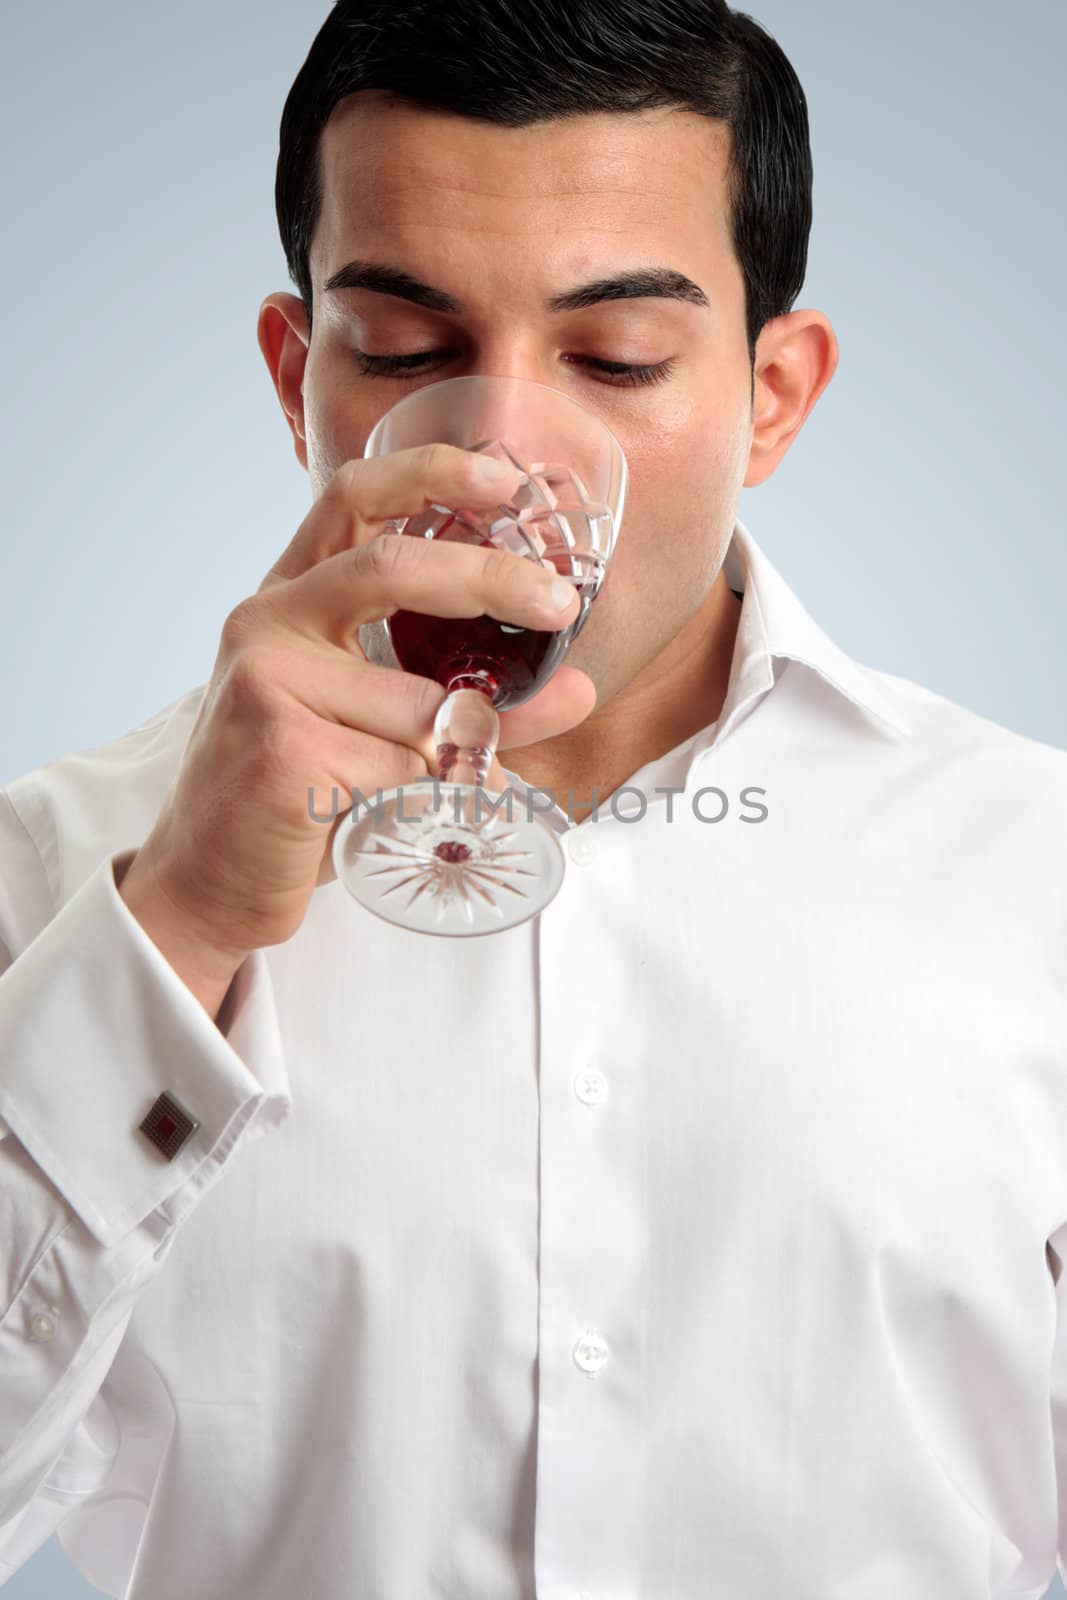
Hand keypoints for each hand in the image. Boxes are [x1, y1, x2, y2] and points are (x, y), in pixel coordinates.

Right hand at [119, 446, 595, 1004]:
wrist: (209, 881)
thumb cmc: (299, 794)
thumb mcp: (380, 727)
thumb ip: (472, 699)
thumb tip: (580, 690)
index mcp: (290, 597)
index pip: (352, 496)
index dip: (431, 472)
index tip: (504, 478)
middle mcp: (268, 622)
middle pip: (393, 566)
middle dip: (488, 577)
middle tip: (557, 601)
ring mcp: (266, 681)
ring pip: (416, 704)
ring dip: (458, 753)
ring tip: (453, 791)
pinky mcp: (280, 749)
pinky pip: (401, 766)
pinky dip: (428, 797)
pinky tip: (396, 819)